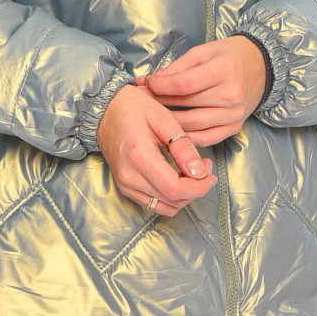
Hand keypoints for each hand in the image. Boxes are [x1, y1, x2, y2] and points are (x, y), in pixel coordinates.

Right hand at [96, 85, 215, 217]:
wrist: (106, 110)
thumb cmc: (134, 108)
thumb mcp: (164, 120)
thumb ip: (183, 147)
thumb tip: (200, 173)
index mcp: (139, 157)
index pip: (175, 189)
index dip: (198, 187)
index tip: (210, 175)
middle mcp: (129, 176)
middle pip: (172, 201)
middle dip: (196, 189)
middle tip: (205, 168)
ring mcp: (125, 184)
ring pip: (165, 207)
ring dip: (184, 195)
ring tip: (192, 172)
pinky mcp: (125, 187)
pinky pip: (154, 204)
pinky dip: (171, 197)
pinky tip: (178, 178)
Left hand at [135, 37, 265, 144]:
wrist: (262, 67)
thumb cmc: (230, 55)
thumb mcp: (204, 52)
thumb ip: (176, 68)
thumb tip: (147, 81)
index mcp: (223, 70)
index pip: (184, 84)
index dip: (160, 86)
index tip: (147, 84)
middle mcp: (230, 94)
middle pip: (186, 104)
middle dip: (159, 103)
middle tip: (142, 101)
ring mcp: (234, 114)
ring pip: (193, 124)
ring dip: (169, 121)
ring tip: (153, 116)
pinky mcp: (235, 127)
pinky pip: (206, 138)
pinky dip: (187, 137)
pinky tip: (174, 130)